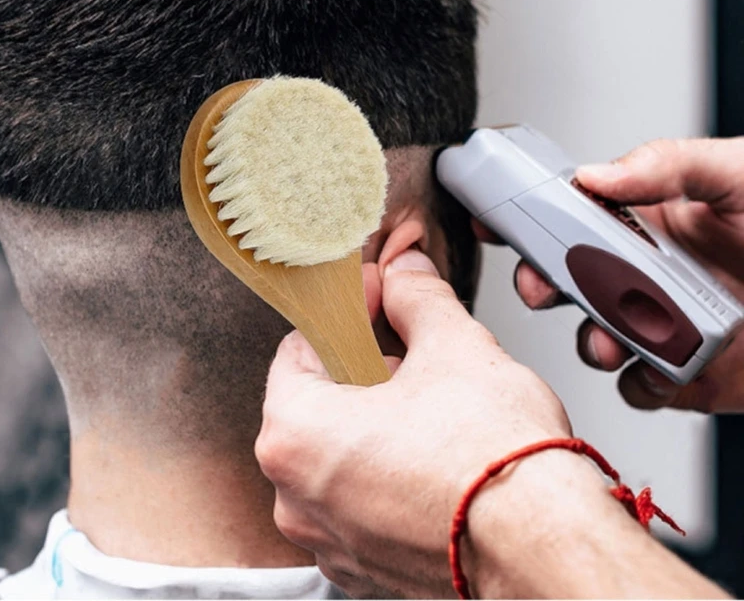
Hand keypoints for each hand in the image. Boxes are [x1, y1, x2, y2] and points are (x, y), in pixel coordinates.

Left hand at [256, 249, 592, 597]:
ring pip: (339, 457)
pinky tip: (433, 459)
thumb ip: (417, 297)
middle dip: (361, 370)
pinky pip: (362, 503)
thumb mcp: (453, 346)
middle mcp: (297, 496)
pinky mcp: (367, 569)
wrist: (546, 547)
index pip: (298, 349)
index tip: (376, 302)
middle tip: (408, 352)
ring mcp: (331, 540)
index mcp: (296, 434)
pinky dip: (388, 476)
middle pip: (316, 405)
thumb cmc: (494, 461)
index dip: (345, 317)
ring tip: (429, 408)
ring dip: (375, 425)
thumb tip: (406, 273)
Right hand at [485, 137, 743, 411]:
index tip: (494, 220)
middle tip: (542, 284)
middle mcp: (649, 276)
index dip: (528, 220)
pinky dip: (638, 384)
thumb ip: (663, 165)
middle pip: (569, 282)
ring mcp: (666, 327)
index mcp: (651, 223)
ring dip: (591, 339)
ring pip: (596, 338)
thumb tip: (591, 176)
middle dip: (542, 284)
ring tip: (612, 334)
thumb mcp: (737, 173)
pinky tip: (658, 367)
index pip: (573, 218)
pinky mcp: (691, 376)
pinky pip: (641, 387)